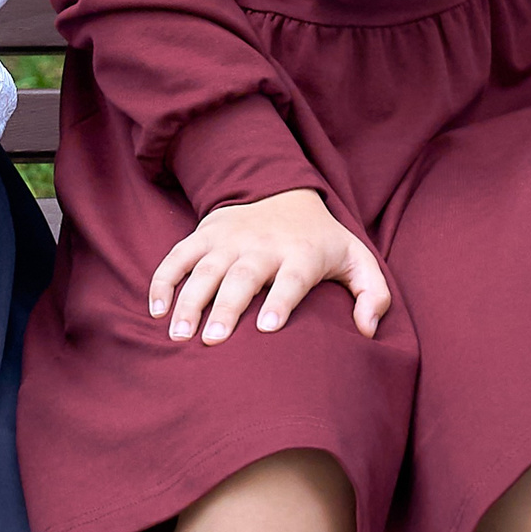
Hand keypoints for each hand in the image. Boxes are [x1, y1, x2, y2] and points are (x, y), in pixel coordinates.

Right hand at [148, 187, 391, 344]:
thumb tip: (366, 330)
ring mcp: (230, 239)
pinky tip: (156, 309)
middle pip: (241, 277)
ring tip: (178, 333)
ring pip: (204, 269)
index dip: (280, 301)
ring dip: (188, 300)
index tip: (267, 328)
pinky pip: (178, 256)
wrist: (284, 192)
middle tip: (210, 339)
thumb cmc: (323, 241)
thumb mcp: (358, 260)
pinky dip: (163, 279)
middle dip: (225, 307)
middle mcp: (262, 245)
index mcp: (301, 254)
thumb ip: (373, 295)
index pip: (291, 278)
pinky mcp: (205, 234)